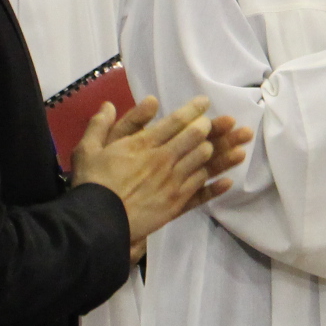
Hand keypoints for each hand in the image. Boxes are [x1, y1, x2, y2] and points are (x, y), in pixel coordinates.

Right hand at [72, 95, 250, 245]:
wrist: (95, 223)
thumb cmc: (90, 184)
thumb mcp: (87, 150)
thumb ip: (100, 125)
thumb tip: (109, 104)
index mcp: (144, 144)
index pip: (175, 121)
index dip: (193, 110)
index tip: (205, 103)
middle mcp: (163, 159)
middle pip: (196, 138)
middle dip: (213, 127)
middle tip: (225, 121)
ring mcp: (173, 182)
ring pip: (204, 162)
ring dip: (223, 152)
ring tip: (239, 145)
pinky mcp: (176, 204)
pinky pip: (201, 191)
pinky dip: (216, 185)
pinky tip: (228, 181)